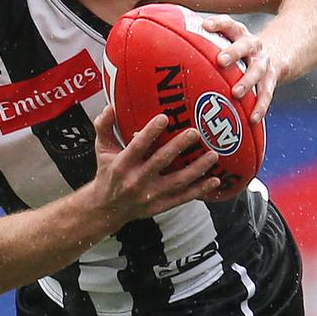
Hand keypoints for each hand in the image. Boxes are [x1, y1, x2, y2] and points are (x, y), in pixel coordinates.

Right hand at [92, 105, 219, 223]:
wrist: (107, 209)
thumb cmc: (108, 174)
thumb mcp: (101, 150)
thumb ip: (104, 126)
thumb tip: (109, 106)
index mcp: (122, 165)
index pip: (137, 147)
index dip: (150, 132)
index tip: (164, 118)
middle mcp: (137, 180)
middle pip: (161, 162)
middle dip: (178, 146)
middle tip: (195, 132)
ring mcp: (150, 195)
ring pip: (177, 181)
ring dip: (197, 169)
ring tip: (213, 155)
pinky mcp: (161, 205)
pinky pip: (183, 198)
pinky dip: (200, 190)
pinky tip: (215, 181)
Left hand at [203, 14, 276, 122]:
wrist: (278, 51)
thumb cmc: (239, 50)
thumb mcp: (228, 40)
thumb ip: (205, 43)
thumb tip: (168, 45)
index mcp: (239, 33)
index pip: (228, 24)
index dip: (218, 24)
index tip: (205, 26)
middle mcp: (253, 46)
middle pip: (245, 46)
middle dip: (233, 53)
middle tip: (220, 61)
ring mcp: (263, 63)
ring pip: (257, 71)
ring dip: (247, 82)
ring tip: (236, 93)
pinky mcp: (271, 79)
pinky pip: (266, 94)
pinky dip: (260, 106)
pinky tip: (252, 118)